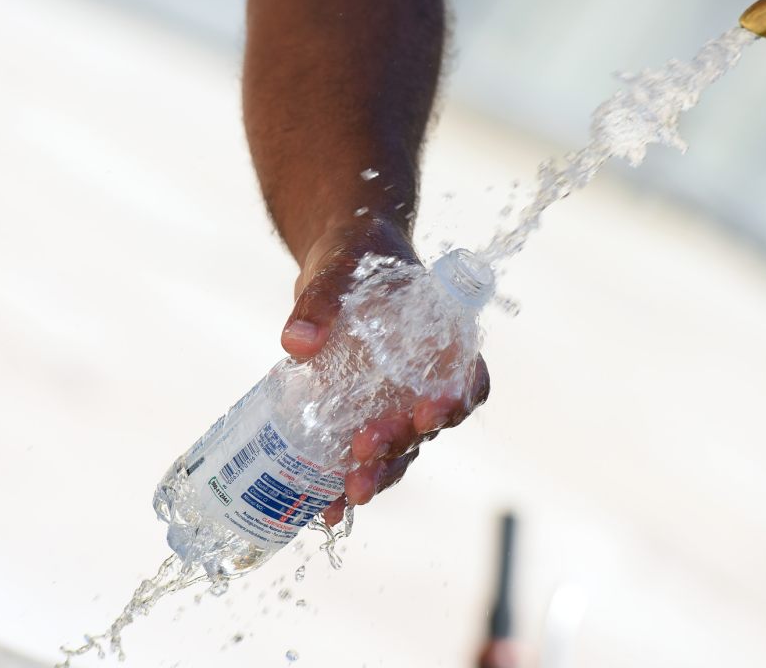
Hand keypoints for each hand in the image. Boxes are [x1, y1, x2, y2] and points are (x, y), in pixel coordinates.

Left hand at [280, 215, 490, 524]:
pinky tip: (321, 510)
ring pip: (397, 452)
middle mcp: (424, 380)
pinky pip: (358, 458)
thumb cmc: (356, 254)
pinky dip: (341, 486)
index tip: (431, 412)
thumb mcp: (342, 263)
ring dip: (377, 475)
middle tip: (368, 451)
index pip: (469, 379)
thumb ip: (322, 297)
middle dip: (400, 448)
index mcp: (444, 340)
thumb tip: (296, 342)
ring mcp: (393, 403)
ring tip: (349, 494)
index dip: (458, 401)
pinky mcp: (359, 415)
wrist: (338, 262)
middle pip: (427, 428)